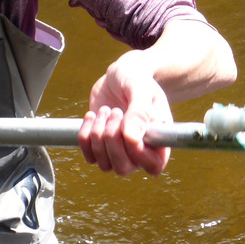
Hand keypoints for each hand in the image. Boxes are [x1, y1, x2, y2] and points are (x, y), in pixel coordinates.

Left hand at [78, 53, 172, 175]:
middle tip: (115, 112)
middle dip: (112, 139)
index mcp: (159, 140)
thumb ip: (139, 112)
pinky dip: (85, 136)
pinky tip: (92, 115)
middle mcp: (140, 150)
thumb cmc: (138, 79)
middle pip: (123, 168)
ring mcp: (119, 150)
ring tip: (106, 110)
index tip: (126, 125)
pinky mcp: (101, 146)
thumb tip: (131, 138)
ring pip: (104, 164)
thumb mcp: (141, 89)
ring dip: (99, 135)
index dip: (136, 151)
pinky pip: (89, 155)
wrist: (121, 75)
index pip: (153, 165)